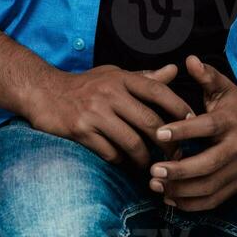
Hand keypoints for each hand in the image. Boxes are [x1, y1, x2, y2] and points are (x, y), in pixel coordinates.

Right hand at [23, 63, 192, 171]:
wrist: (43, 92)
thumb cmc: (85, 85)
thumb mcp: (114, 75)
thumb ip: (145, 78)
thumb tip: (174, 70)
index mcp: (121, 78)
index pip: (158, 91)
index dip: (179, 108)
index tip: (192, 124)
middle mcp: (110, 93)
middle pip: (149, 122)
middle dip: (167, 143)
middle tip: (176, 155)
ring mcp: (95, 112)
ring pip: (132, 142)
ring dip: (145, 159)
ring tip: (151, 166)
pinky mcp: (81, 131)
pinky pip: (110, 153)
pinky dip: (122, 162)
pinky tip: (125, 164)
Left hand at [147, 55, 236, 211]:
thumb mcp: (224, 87)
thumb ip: (206, 76)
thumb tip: (189, 59)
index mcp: (231, 121)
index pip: (206, 127)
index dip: (183, 131)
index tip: (159, 134)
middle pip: (208, 163)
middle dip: (180, 170)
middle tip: (153, 170)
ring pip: (210, 186)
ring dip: (181, 190)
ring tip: (155, 185)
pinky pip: (214, 200)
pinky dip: (192, 204)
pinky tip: (170, 199)